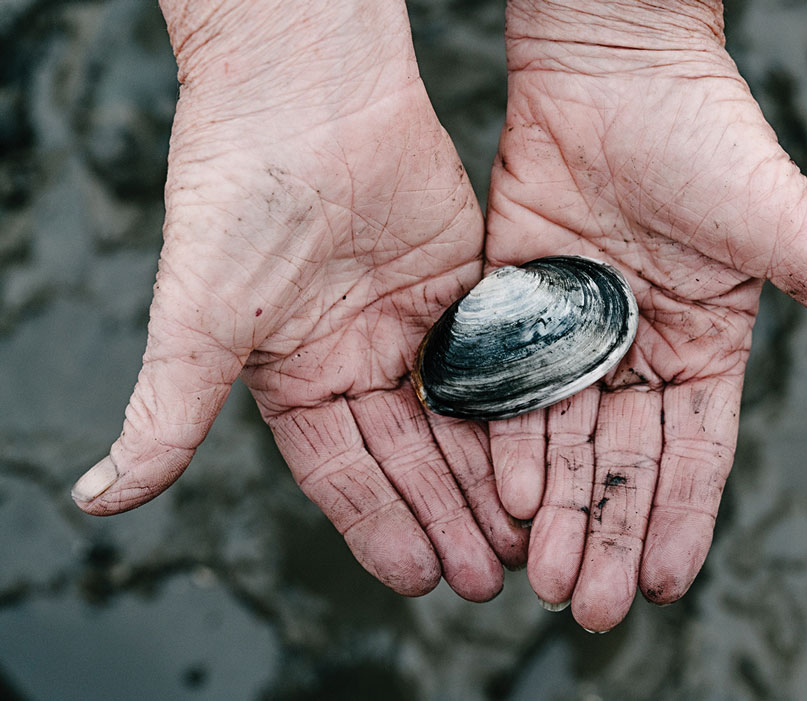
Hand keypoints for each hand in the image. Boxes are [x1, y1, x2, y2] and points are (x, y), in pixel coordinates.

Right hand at [71, 0, 525, 600]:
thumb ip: (166, 412)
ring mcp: (410, 327)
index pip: (345, 473)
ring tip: (522, 537)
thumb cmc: (239, 201)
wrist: (307, 99)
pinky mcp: (460, 290)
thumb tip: (96, 502)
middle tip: (488, 577)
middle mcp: (355, 361)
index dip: (381, 527)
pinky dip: (516, 408)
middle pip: (410, 458)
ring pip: (457, 420)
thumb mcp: (199, 319)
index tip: (420, 579)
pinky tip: (544, 454)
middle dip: (445, 518)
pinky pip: (494, 361)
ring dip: (486, 479)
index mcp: (296, 380)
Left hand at [486, 0, 806, 629]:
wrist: (616, 70)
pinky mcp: (520, 305)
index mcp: (706, 350)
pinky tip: (505, 496)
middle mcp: (640, 353)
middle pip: (623, 461)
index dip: (681, 517)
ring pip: (564, 438)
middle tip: (587, 605)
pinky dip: (508, 440)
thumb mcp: (786, 228)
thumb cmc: (710, 141)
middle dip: (608, 533)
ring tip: (541, 575)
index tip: (665, 583)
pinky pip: (512, 385)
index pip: (695, 453)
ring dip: (556, 508)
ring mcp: (577, 333)